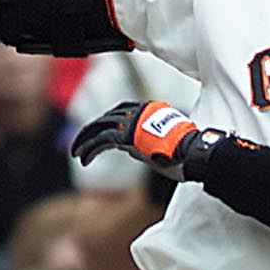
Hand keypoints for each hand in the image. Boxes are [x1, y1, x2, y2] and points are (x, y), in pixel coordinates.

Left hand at [71, 100, 215, 179]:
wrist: (193, 154)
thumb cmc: (185, 155)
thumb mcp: (163, 145)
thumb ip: (145, 144)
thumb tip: (131, 151)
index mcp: (150, 110)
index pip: (121, 112)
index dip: (106, 123)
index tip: (98, 134)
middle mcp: (139, 112)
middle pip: (107, 118)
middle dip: (91, 131)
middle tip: (79, 144)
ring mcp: (133, 122)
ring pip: (100, 127)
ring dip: (85, 141)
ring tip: (77, 154)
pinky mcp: (127, 136)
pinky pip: (101, 140)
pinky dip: (90, 149)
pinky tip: (83, 159)